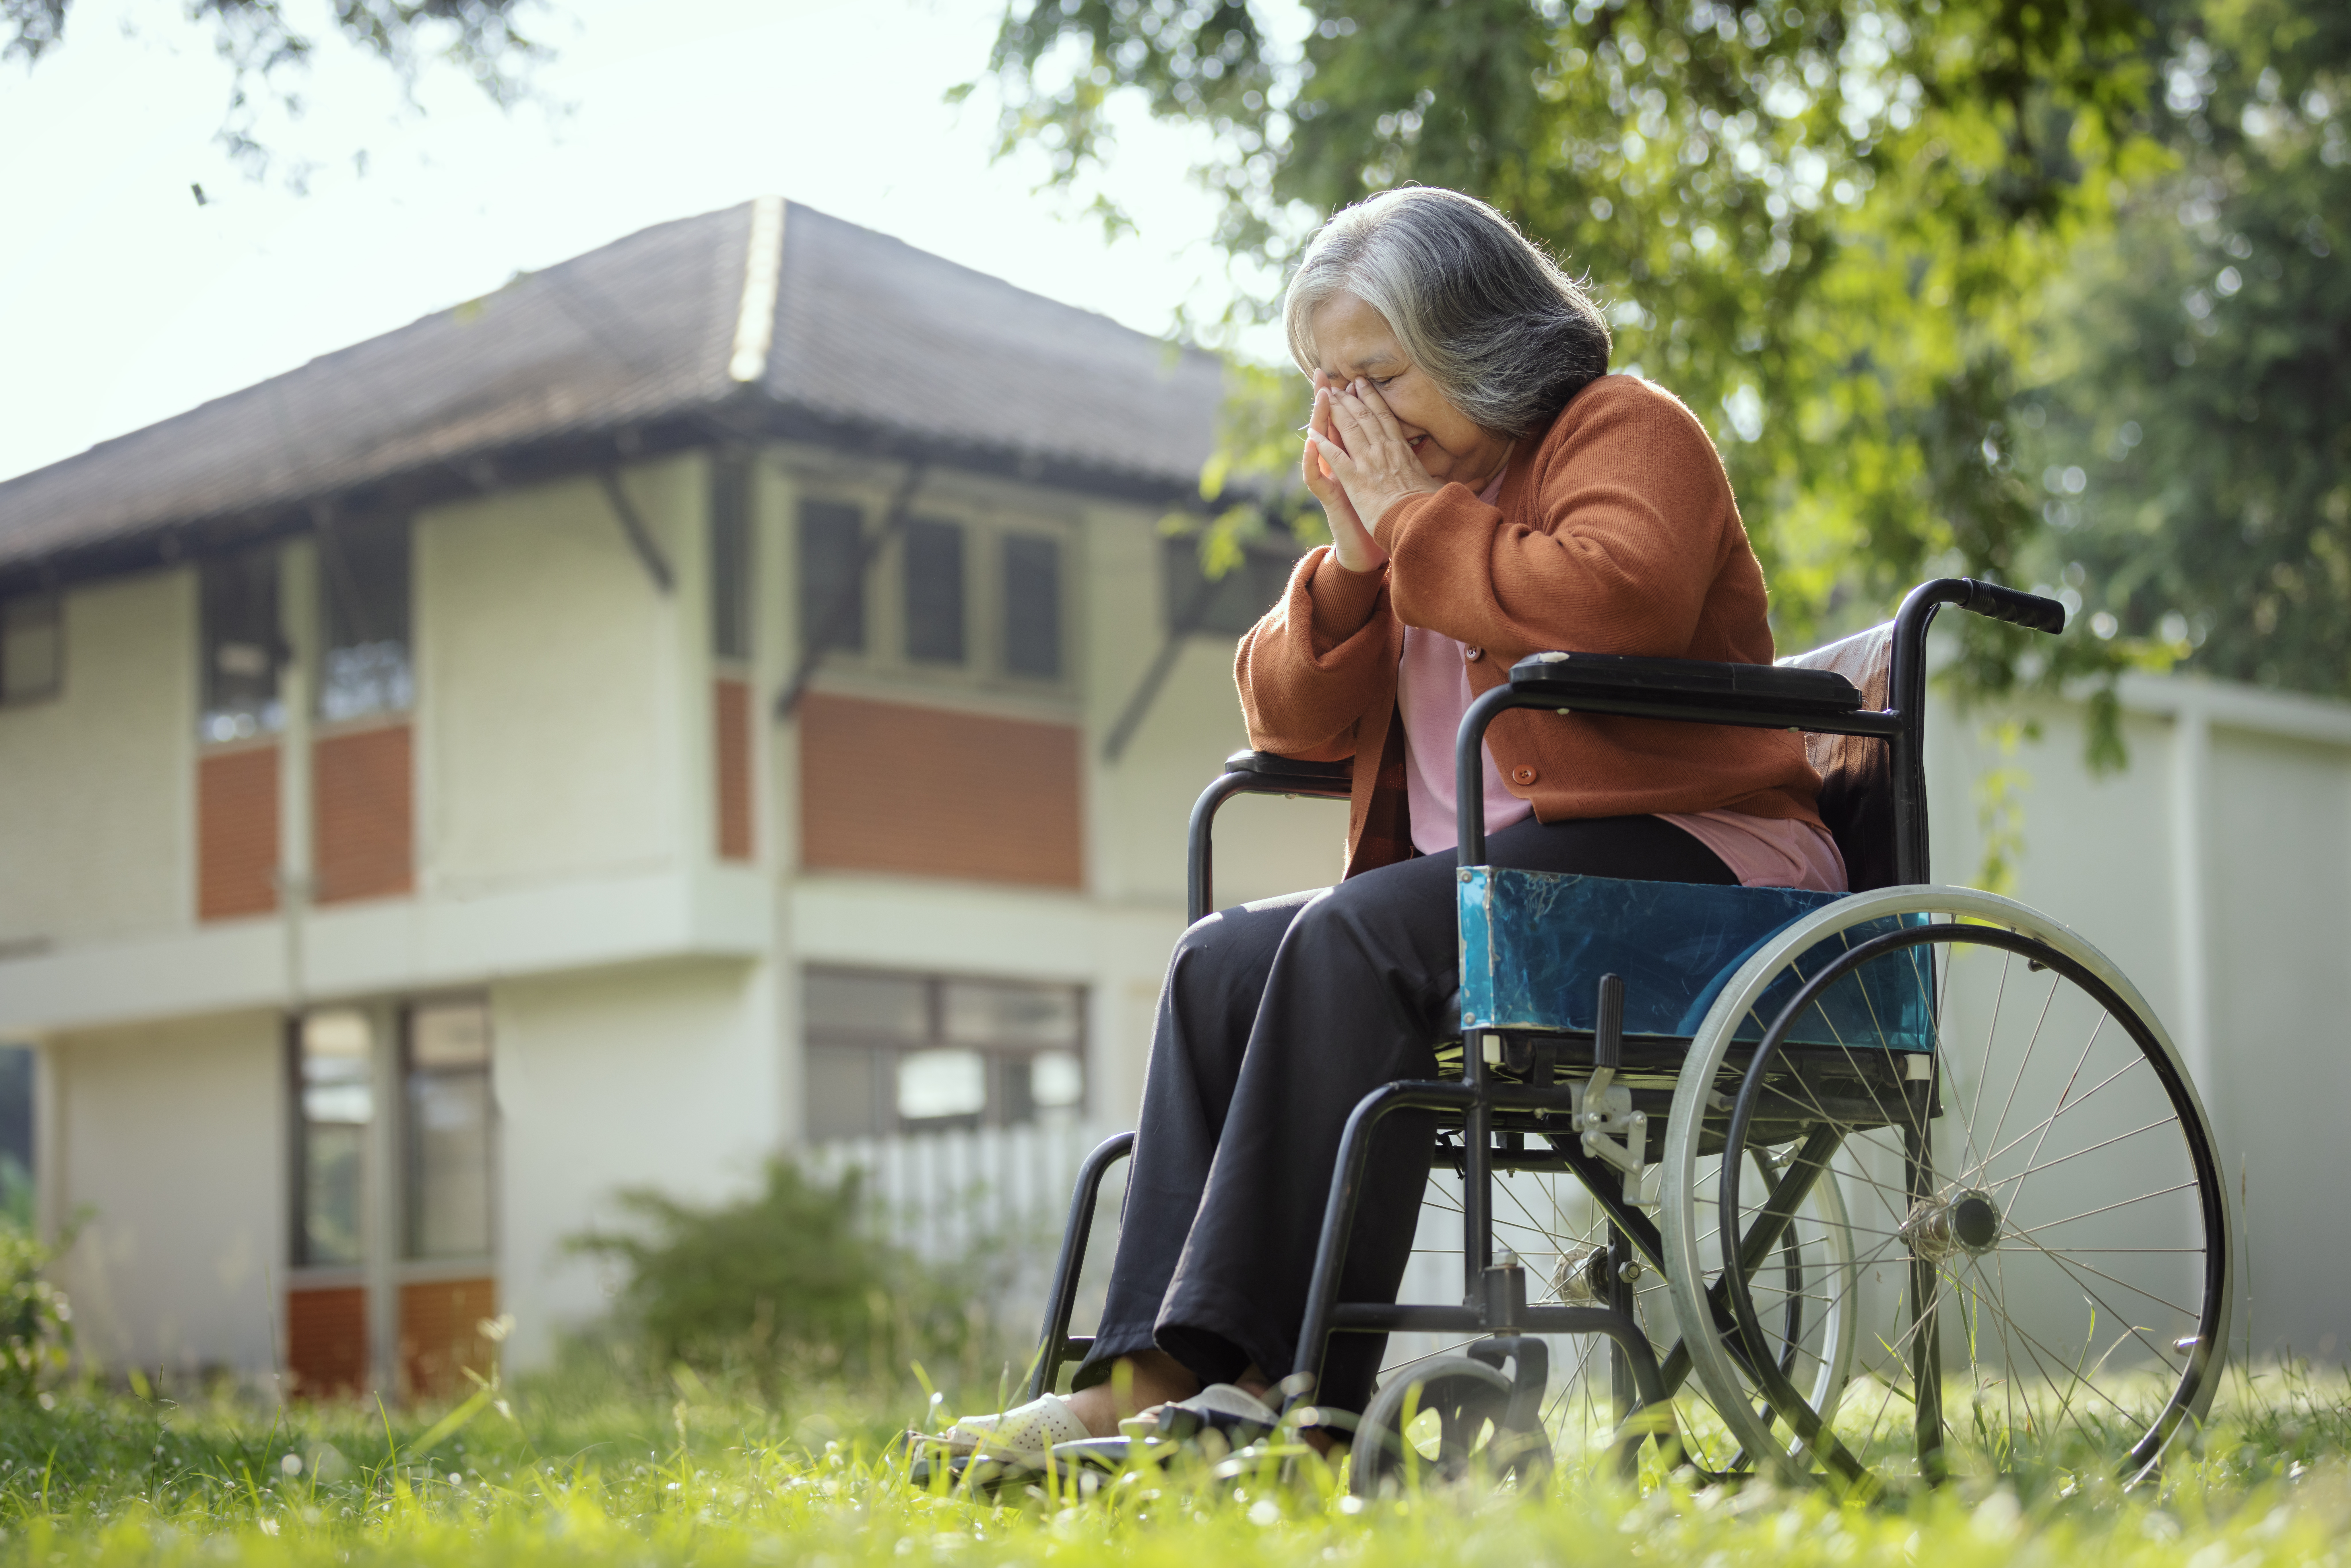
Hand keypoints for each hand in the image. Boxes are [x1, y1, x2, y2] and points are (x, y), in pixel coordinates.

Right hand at [1300, 372, 1387, 571]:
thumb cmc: (1379, 515)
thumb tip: (1407, 441)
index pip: (1350, 423)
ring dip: (1319, 418)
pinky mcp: (1327, 498)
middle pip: (1331, 426)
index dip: (1349, 400)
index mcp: (1355, 459)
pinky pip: (1315, 476)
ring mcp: (1330, 480)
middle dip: (1326, 400)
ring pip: (1320, 444)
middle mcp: (1339, 466)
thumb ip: (1391, 461)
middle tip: (1322, 374)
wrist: (1364, 548)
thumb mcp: (1388, 483)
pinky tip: (1312, 442)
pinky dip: (1313, 459)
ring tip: (1320, 395)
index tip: (1351, 377)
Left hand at [1306, 378, 1444, 546]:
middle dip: (1349, 398)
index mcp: (1402, 450)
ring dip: (1335, 411)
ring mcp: (1368, 463)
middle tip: (1338, 386)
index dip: (1372, 398)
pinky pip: (1334, 456)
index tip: (1362, 385)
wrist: (1419, 523)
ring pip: (1349, 428)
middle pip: (1364, 416)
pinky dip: (1322, 444)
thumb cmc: (1429, 507)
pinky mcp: (1354, 479)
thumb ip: (1434, 477)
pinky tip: (1312, 434)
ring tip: (1324, 398)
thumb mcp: (1434, 485)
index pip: (1384, 416)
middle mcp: (1384, 450)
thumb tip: (1459, 479)